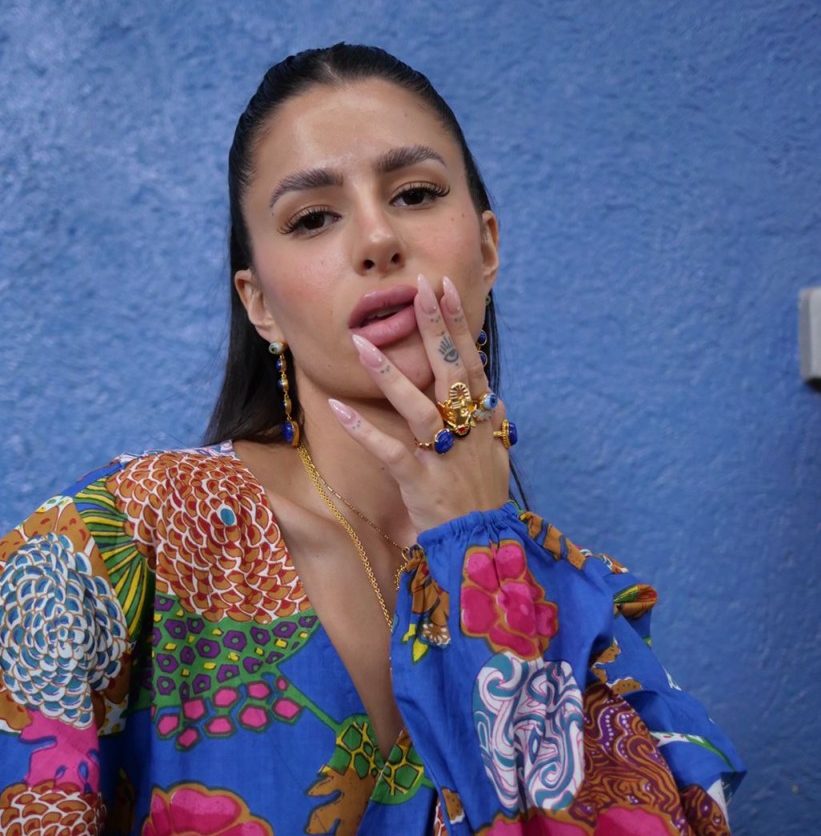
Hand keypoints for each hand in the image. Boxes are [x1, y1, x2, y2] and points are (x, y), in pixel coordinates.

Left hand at [331, 274, 510, 534]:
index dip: (457, 324)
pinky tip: (339, 408)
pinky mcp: (422, 483)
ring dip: (389, 374)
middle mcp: (467, 432)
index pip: (471, 362)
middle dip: (433, 328)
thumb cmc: (485, 500)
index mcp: (482, 420)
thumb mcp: (497, 457)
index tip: (444, 287)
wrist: (482, 548)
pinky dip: (365, 431)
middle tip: (417, 289)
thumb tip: (493, 395)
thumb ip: (492, 423)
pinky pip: (390, 452)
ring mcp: (445, 456)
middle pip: (450, 372)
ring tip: (361, 343)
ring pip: (418, 407)